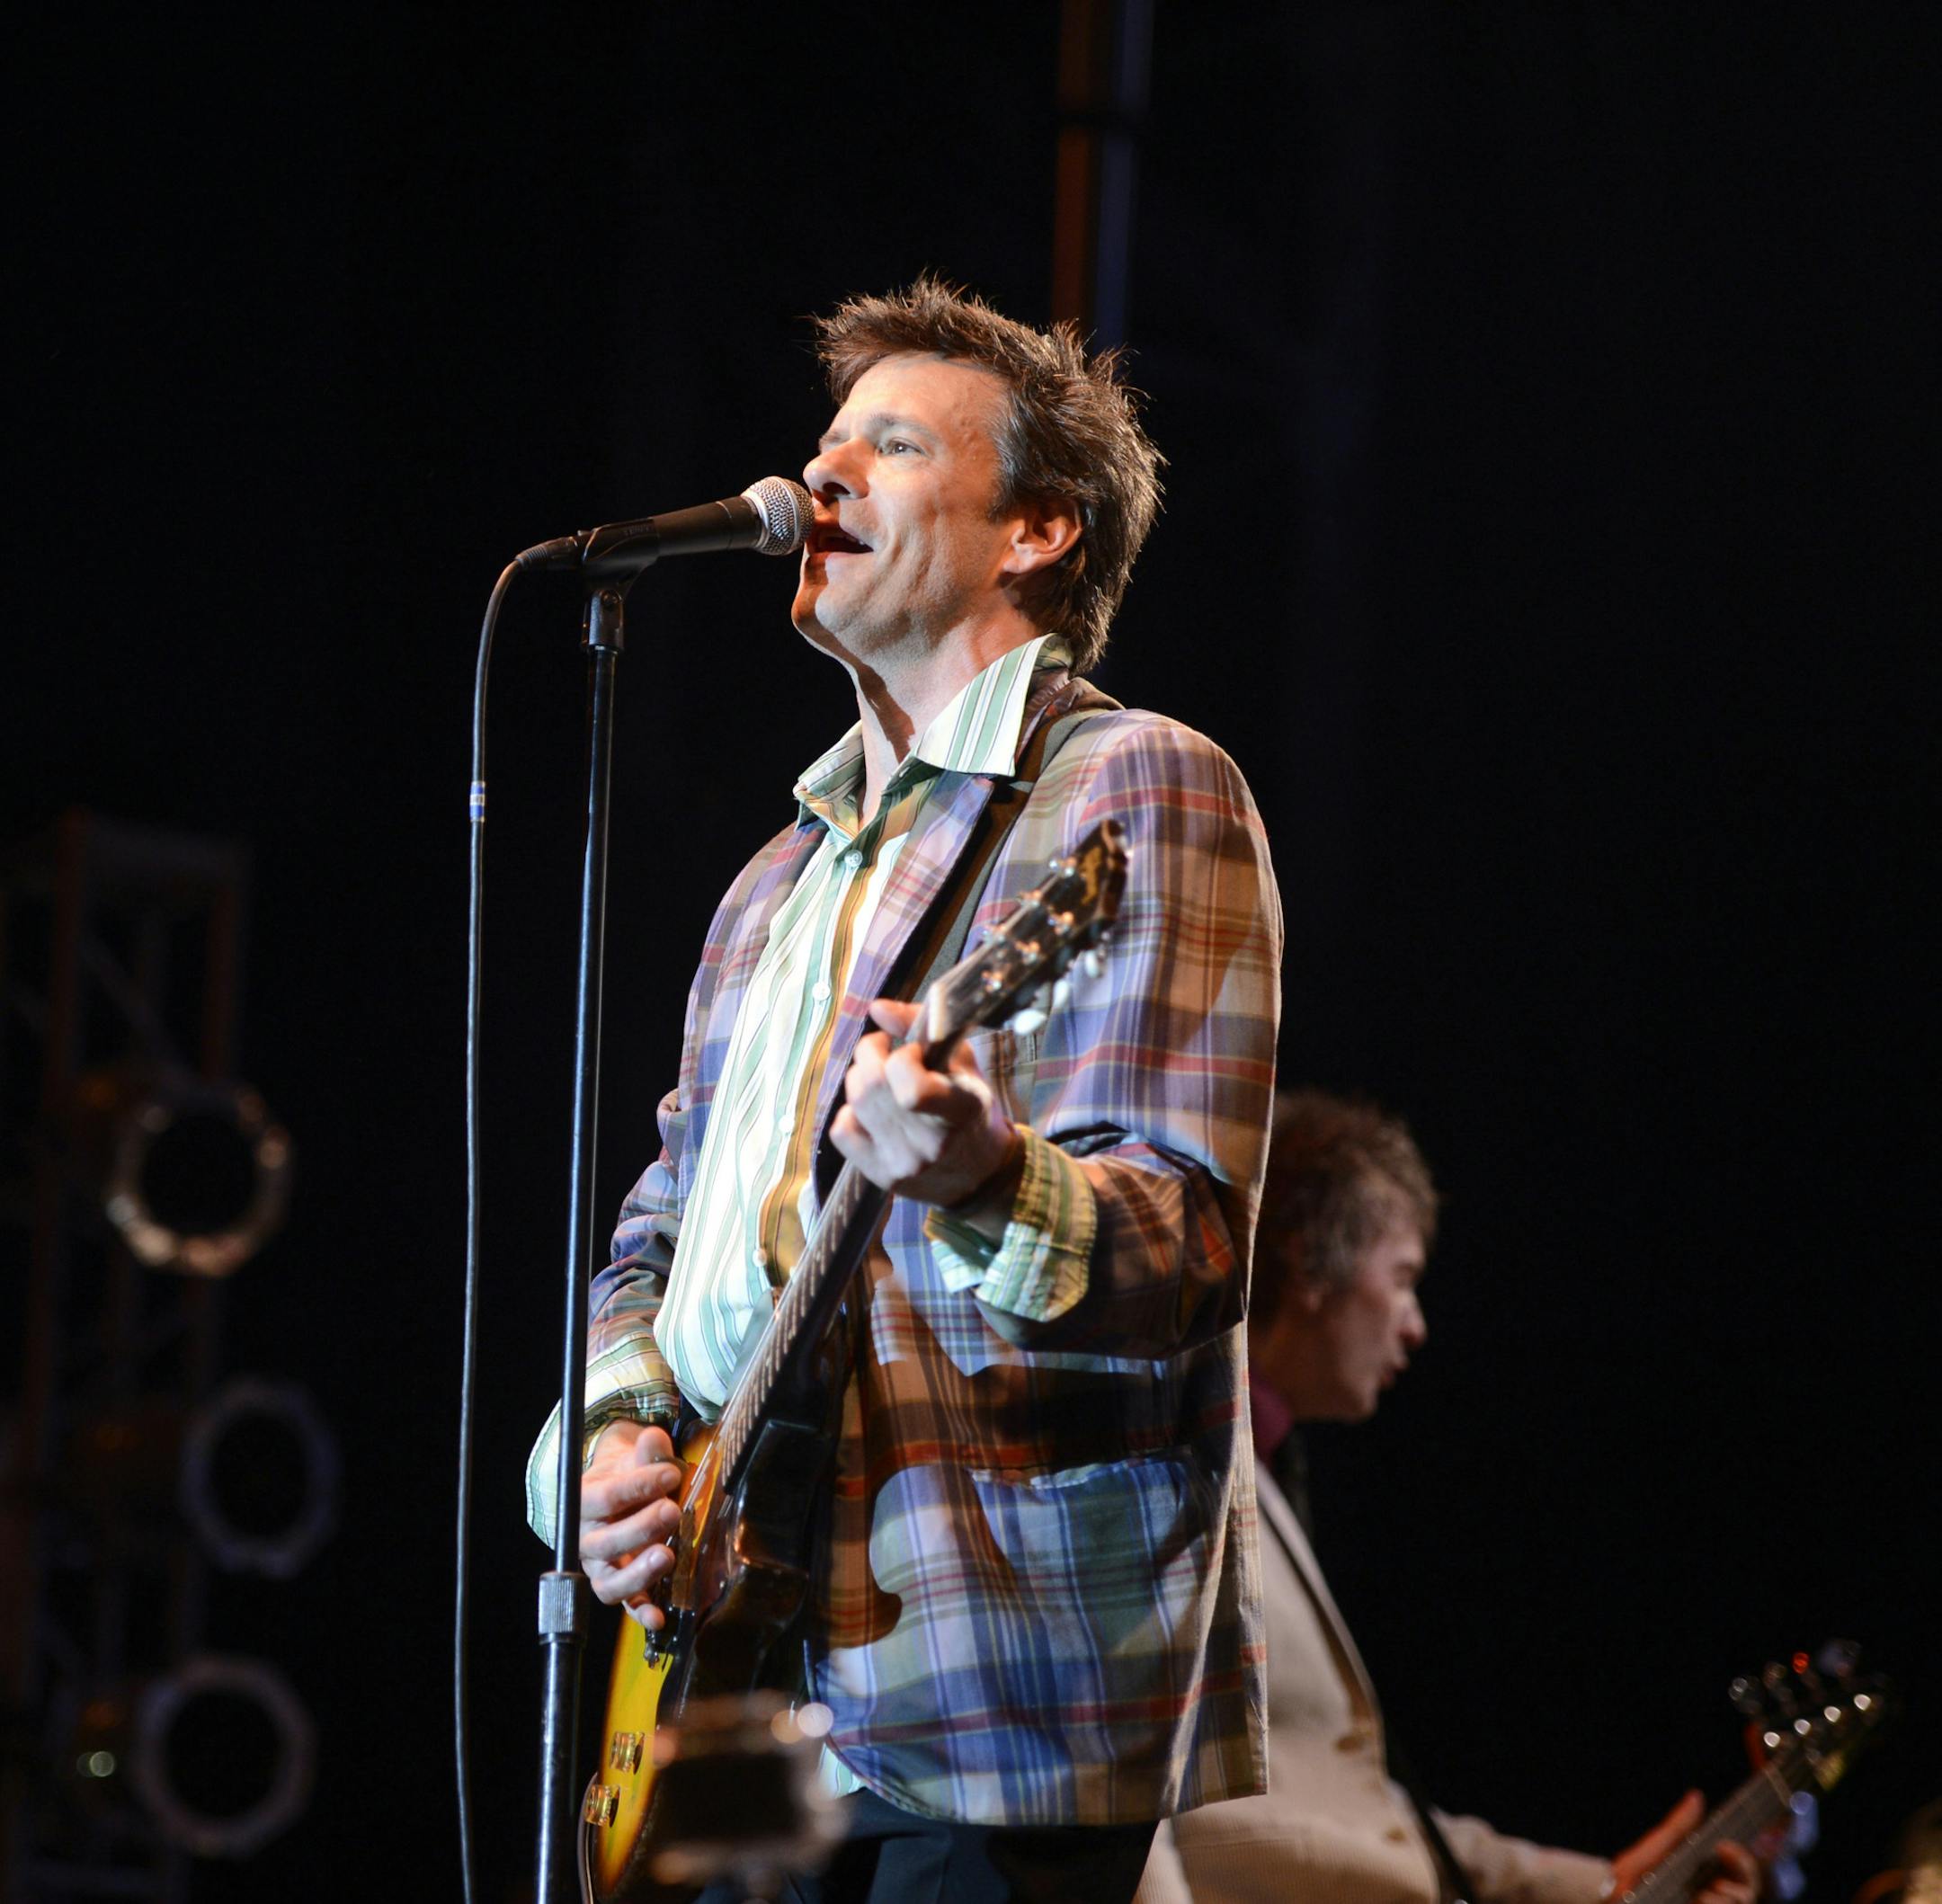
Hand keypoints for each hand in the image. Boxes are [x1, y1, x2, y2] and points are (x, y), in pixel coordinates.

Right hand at [578, 1418, 683, 1628]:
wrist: (623, 1492)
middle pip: (604, 1543)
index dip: (636, 1486)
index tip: (670, 1473)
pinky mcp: (620, 1588)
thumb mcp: (635, 1455)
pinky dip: (641, 1614)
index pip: (604, 1498)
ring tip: (667, 1555)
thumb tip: (653, 1439)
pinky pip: (627, 1606)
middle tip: (672, 1512)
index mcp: (584, 1502)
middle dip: (640, 1528)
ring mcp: (602, 1569)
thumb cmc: (630, 1473)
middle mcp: (587, 1540)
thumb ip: (646, 1450)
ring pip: (609, 1582)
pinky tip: (659, 1618)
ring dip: (638, 1573)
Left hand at [829, 999, 1019, 1231]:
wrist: (979, 1174)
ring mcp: (903, 1164)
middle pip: (871, 1085)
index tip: (914, 1051)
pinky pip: (841, 1130)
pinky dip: (851, 1112)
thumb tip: (876, 1008)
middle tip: (886, 1052)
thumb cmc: (971, 1109)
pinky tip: (872, 1112)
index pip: (910, 1087)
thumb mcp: (963, 1063)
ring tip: (881, 1079)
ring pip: (853, 1102)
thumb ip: (923, 1026)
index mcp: (960, 1110)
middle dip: (871, 1054)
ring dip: (860, 1079)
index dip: (902, 1056)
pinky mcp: (880, 1177)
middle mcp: (930, 1144)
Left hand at [1612, 1791, 1760, 1903]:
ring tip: (1701, 1896)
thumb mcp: (1660, 1845)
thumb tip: (1697, 1795)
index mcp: (1708, 1877)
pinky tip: (1697, 1901)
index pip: (1743, 1871)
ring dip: (1724, 1900)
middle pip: (1748, 1892)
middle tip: (1718, 1875)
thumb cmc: (1634, 1871)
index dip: (1742, 1859)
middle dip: (1742, 1879)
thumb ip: (1681, 1824)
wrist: (1615, 1895)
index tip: (1724, 1847)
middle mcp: (1712, 1897)